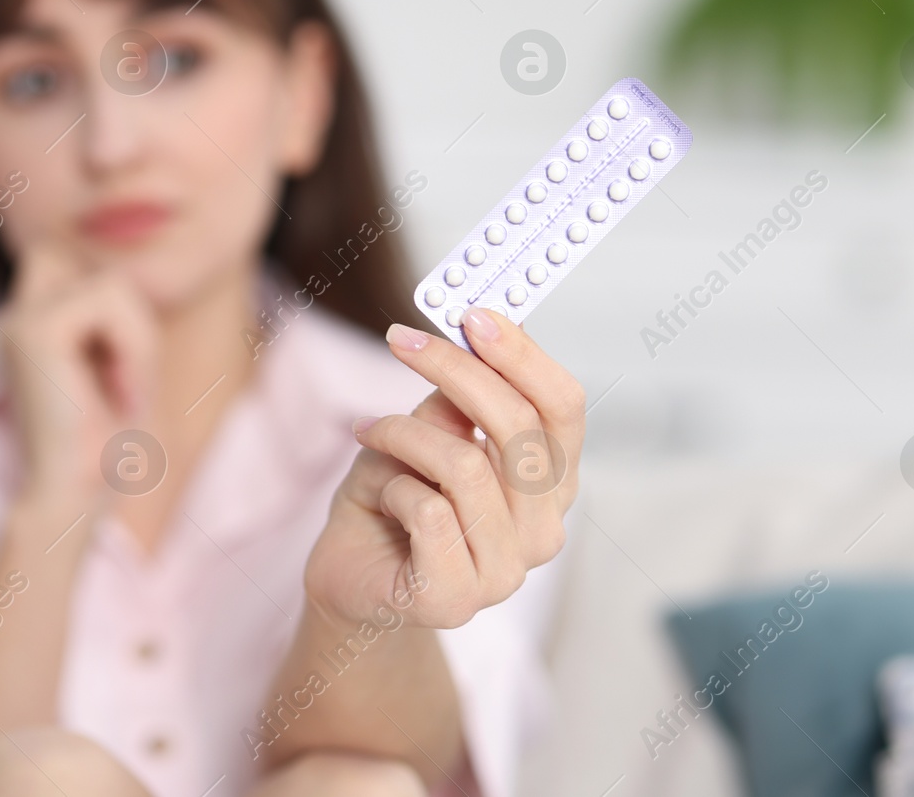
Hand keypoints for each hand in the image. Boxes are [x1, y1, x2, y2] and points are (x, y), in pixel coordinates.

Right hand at [0, 239, 158, 507]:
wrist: (72, 497)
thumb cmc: (103, 446)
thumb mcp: (121, 365)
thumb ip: (118, 316)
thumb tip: (139, 252)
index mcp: (30, 324)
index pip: (62, 253)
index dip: (105, 285)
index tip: (120, 360)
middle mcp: (17, 316)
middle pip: (98, 266)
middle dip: (132, 315)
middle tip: (128, 379)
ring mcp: (20, 320)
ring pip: (113, 284)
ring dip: (139, 340)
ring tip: (124, 391)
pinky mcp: (35, 331)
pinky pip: (109, 302)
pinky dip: (133, 347)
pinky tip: (121, 393)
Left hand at [303, 307, 583, 627]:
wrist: (350, 576)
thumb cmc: (394, 500)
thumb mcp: (427, 432)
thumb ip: (459, 398)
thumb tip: (475, 333)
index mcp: (551, 483)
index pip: (563, 408)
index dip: (524, 356)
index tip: (475, 315)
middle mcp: (543, 530)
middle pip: (519, 428)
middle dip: (456, 371)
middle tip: (402, 339)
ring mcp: (506, 572)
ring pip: (465, 464)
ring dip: (403, 434)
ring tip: (370, 432)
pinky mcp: (456, 598)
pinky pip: (428, 510)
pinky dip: (389, 486)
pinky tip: (379, 497)